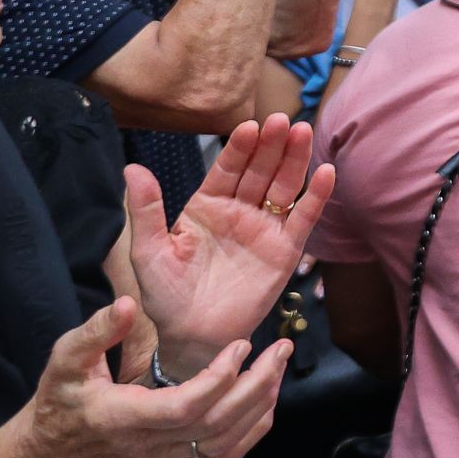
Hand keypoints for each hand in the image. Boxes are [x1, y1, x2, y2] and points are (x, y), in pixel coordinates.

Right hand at [21, 298, 289, 457]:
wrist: (58, 446)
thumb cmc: (63, 396)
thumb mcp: (66, 358)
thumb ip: (95, 332)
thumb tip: (126, 304)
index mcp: (125, 418)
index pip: (184, 407)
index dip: (219, 378)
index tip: (242, 344)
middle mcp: (151, 445)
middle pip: (216, 424)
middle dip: (257, 384)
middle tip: (281, 347)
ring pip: (227, 441)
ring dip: (262, 402)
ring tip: (279, 363)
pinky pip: (226, 454)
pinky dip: (255, 428)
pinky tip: (268, 397)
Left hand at [125, 117, 333, 370]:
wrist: (193, 337)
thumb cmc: (166, 296)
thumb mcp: (149, 251)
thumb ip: (147, 210)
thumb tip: (132, 167)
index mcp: (207, 206)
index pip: (227, 169)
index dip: (239, 148)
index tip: (249, 126)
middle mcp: (239, 211)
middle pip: (261, 171)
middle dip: (272, 145)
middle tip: (283, 121)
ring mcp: (264, 229)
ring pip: (285, 187)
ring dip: (295, 160)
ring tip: (303, 133)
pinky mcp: (285, 250)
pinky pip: (304, 219)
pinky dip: (317, 196)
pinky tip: (326, 172)